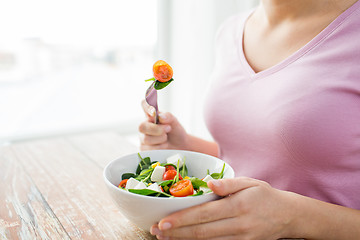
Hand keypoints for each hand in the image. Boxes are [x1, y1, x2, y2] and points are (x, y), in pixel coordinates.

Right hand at [139, 100, 188, 149]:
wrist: (180, 145)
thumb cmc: (175, 131)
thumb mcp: (174, 122)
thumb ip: (168, 116)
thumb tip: (160, 117)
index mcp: (151, 116)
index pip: (144, 106)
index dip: (146, 106)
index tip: (153, 110)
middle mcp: (145, 126)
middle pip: (142, 126)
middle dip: (156, 129)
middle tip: (168, 129)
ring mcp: (143, 138)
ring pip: (146, 139)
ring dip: (160, 139)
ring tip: (166, 138)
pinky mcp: (144, 149)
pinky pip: (149, 149)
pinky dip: (160, 147)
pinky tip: (164, 145)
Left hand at [150, 177, 295, 239]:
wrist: (289, 216)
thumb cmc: (265, 196)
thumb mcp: (250, 183)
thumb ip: (229, 183)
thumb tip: (208, 183)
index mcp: (238, 205)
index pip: (204, 214)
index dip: (182, 219)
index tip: (163, 221)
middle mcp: (238, 224)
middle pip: (202, 231)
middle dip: (177, 233)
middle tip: (156, 232)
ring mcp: (241, 238)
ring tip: (165, 238)